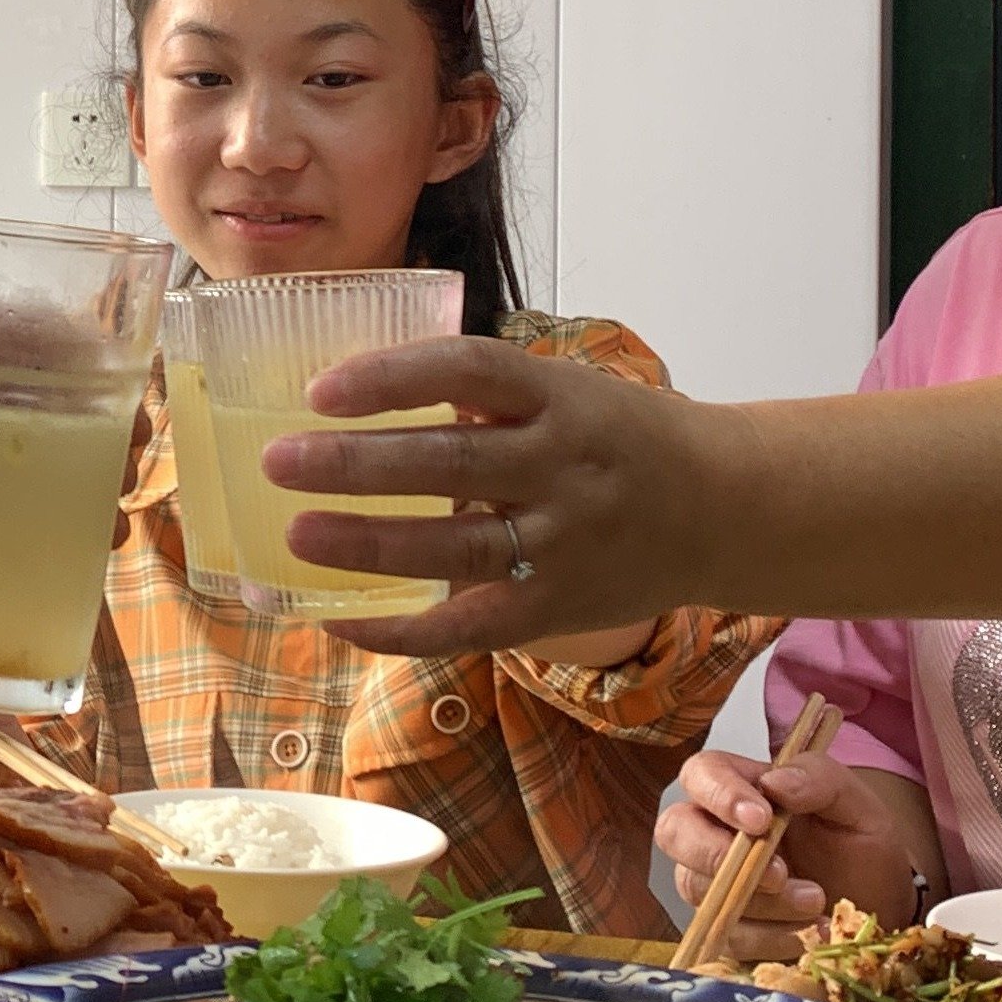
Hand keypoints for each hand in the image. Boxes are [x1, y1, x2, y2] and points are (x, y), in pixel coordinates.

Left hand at [253, 335, 731, 657]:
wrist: (722, 508)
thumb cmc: (618, 439)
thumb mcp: (566, 390)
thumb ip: (482, 393)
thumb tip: (360, 387)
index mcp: (562, 397)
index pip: (470, 372)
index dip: (393, 377)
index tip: (321, 389)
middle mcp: (564, 468)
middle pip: (451, 463)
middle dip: (358, 464)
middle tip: (279, 460)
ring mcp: (563, 544)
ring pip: (454, 548)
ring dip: (368, 545)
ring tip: (295, 536)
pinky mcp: (555, 609)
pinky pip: (466, 627)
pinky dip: (399, 629)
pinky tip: (338, 619)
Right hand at [652, 749, 921, 963]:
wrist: (884, 908)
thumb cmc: (863, 847)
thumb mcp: (856, 805)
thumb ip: (820, 779)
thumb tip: (774, 782)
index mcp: (744, 788)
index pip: (702, 773)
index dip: (718, 794)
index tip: (760, 819)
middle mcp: (717, 831)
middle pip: (674, 830)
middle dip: (715, 853)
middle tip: (777, 872)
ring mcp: (717, 883)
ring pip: (699, 888)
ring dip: (761, 901)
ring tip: (817, 901)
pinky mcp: (728, 930)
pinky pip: (728, 936)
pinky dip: (773, 937)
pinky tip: (812, 931)